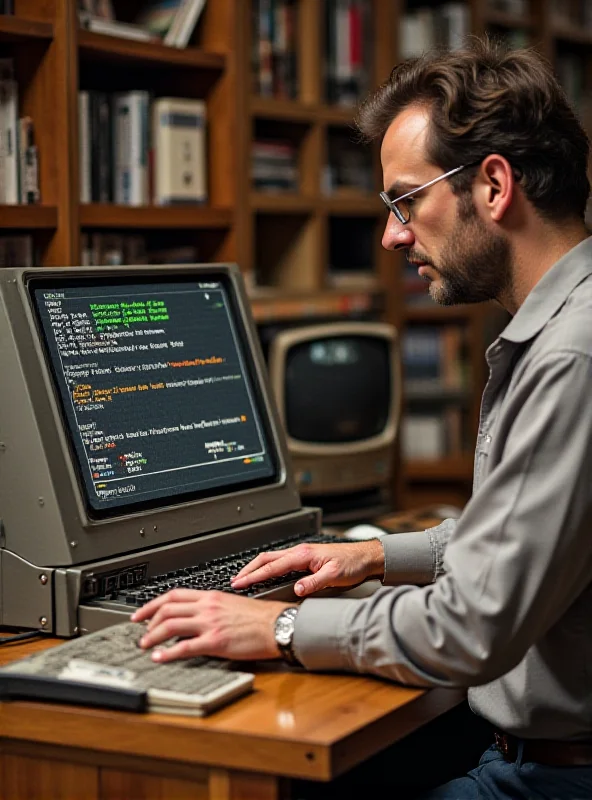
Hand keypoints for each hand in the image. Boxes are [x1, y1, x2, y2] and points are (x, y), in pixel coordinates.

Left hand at [131, 589, 291, 662]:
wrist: (277, 625)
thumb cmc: (260, 618)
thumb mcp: (231, 605)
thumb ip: (211, 608)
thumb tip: (195, 617)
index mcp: (211, 597)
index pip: (173, 595)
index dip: (152, 604)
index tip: (142, 613)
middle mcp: (207, 607)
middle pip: (167, 608)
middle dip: (148, 621)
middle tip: (140, 632)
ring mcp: (210, 624)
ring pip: (171, 625)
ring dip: (153, 636)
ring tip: (145, 646)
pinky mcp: (215, 642)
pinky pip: (184, 646)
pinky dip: (168, 653)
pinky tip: (160, 657)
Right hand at [230, 539, 384, 597]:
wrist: (366, 557)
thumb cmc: (353, 564)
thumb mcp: (335, 576)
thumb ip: (315, 583)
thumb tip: (297, 589)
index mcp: (303, 554)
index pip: (273, 566)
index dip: (255, 575)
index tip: (241, 583)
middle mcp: (300, 552)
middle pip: (266, 558)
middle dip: (249, 569)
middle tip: (235, 581)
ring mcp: (302, 554)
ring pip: (272, 559)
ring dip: (257, 567)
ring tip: (244, 578)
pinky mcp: (305, 559)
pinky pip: (280, 562)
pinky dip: (267, 568)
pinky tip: (265, 575)